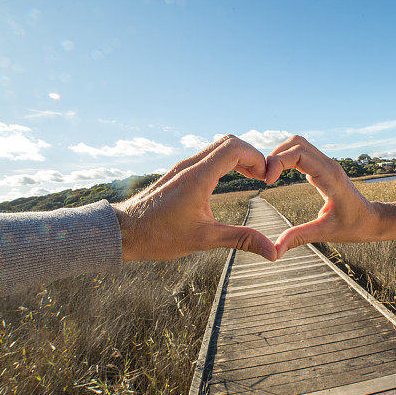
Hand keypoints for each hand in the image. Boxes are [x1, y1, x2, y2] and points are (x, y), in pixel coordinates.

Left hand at [113, 135, 277, 261]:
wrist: (122, 232)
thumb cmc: (159, 236)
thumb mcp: (205, 239)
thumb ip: (241, 239)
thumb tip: (273, 252)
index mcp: (199, 176)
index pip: (235, 148)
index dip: (257, 158)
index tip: (267, 177)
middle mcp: (190, 166)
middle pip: (228, 142)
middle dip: (251, 155)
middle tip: (262, 176)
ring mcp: (182, 167)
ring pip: (216, 148)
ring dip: (238, 158)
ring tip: (252, 177)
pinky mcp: (177, 174)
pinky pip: (206, 157)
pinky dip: (224, 162)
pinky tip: (229, 180)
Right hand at [264, 136, 382, 257]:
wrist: (373, 220)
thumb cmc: (354, 226)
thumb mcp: (325, 233)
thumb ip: (299, 237)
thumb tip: (274, 251)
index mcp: (329, 176)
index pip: (299, 153)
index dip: (278, 162)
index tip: (267, 181)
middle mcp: (328, 165)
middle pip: (296, 143)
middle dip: (276, 155)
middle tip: (264, 178)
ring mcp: (326, 165)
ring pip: (299, 145)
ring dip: (280, 155)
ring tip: (268, 176)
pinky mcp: (323, 168)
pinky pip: (302, 154)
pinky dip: (287, 159)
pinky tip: (278, 176)